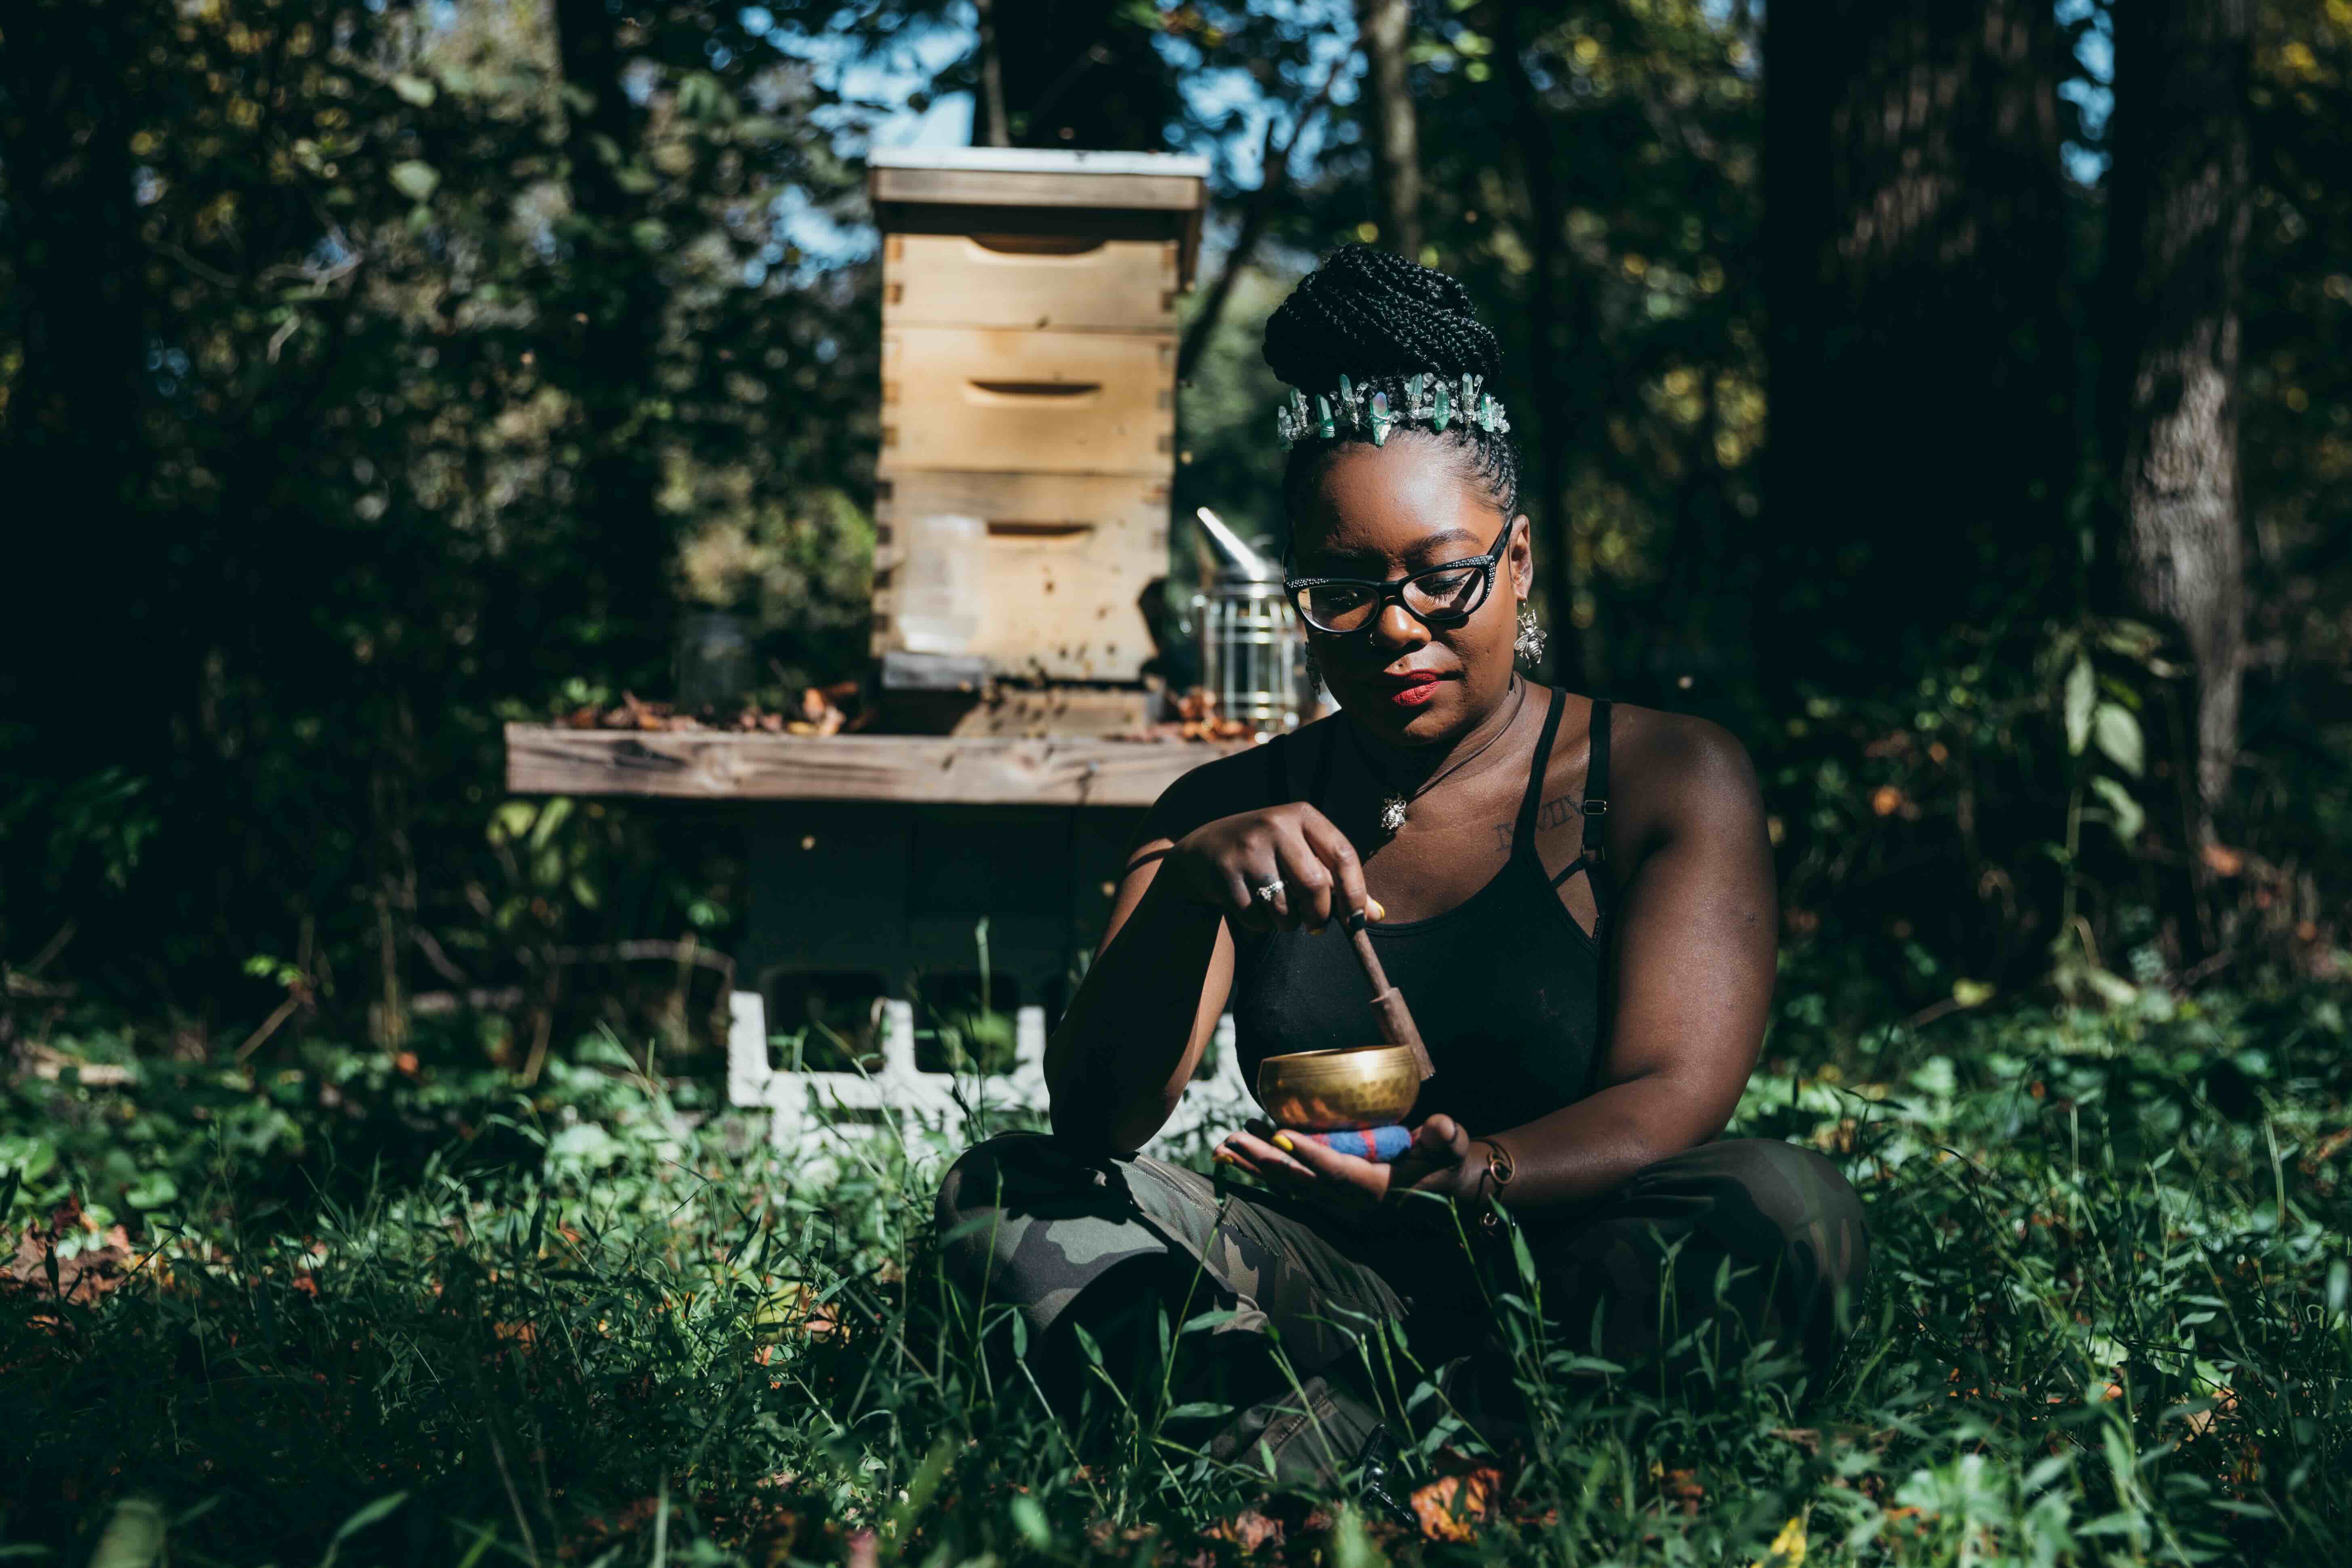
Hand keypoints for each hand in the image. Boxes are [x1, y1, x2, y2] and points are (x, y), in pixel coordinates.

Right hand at [1164, 803, 1370, 933]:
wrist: (1204, 850)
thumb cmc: (1268, 855)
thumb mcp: (1302, 854)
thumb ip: (1338, 881)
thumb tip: (1375, 917)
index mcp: (1302, 815)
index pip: (1343, 853)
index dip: (1356, 891)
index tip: (1359, 920)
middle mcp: (1275, 824)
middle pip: (1315, 884)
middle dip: (1320, 915)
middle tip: (1316, 927)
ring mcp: (1247, 847)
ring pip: (1284, 907)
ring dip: (1287, 923)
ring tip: (1280, 912)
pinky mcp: (1225, 871)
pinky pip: (1255, 915)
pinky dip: (1260, 923)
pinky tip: (1253, 907)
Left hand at [1214, 1114, 1477, 1220]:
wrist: (1444, 1193)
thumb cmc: (1446, 1164)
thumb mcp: (1453, 1150)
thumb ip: (1447, 1138)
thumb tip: (1441, 1126)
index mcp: (1377, 1189)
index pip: (1338, 1171)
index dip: (1310, 1155)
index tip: (1281, 1135)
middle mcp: (1349, 1202)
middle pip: (1300, 1182)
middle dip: (1264, 1161)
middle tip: (1233, 1138)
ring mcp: (1335, 1203)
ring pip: (1288, 1185)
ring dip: (1254, 1166)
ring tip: (1224, 1144)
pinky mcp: (1327, 1198)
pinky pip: (1289, 1184)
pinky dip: (1264, 1169)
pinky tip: (1241, 1149)